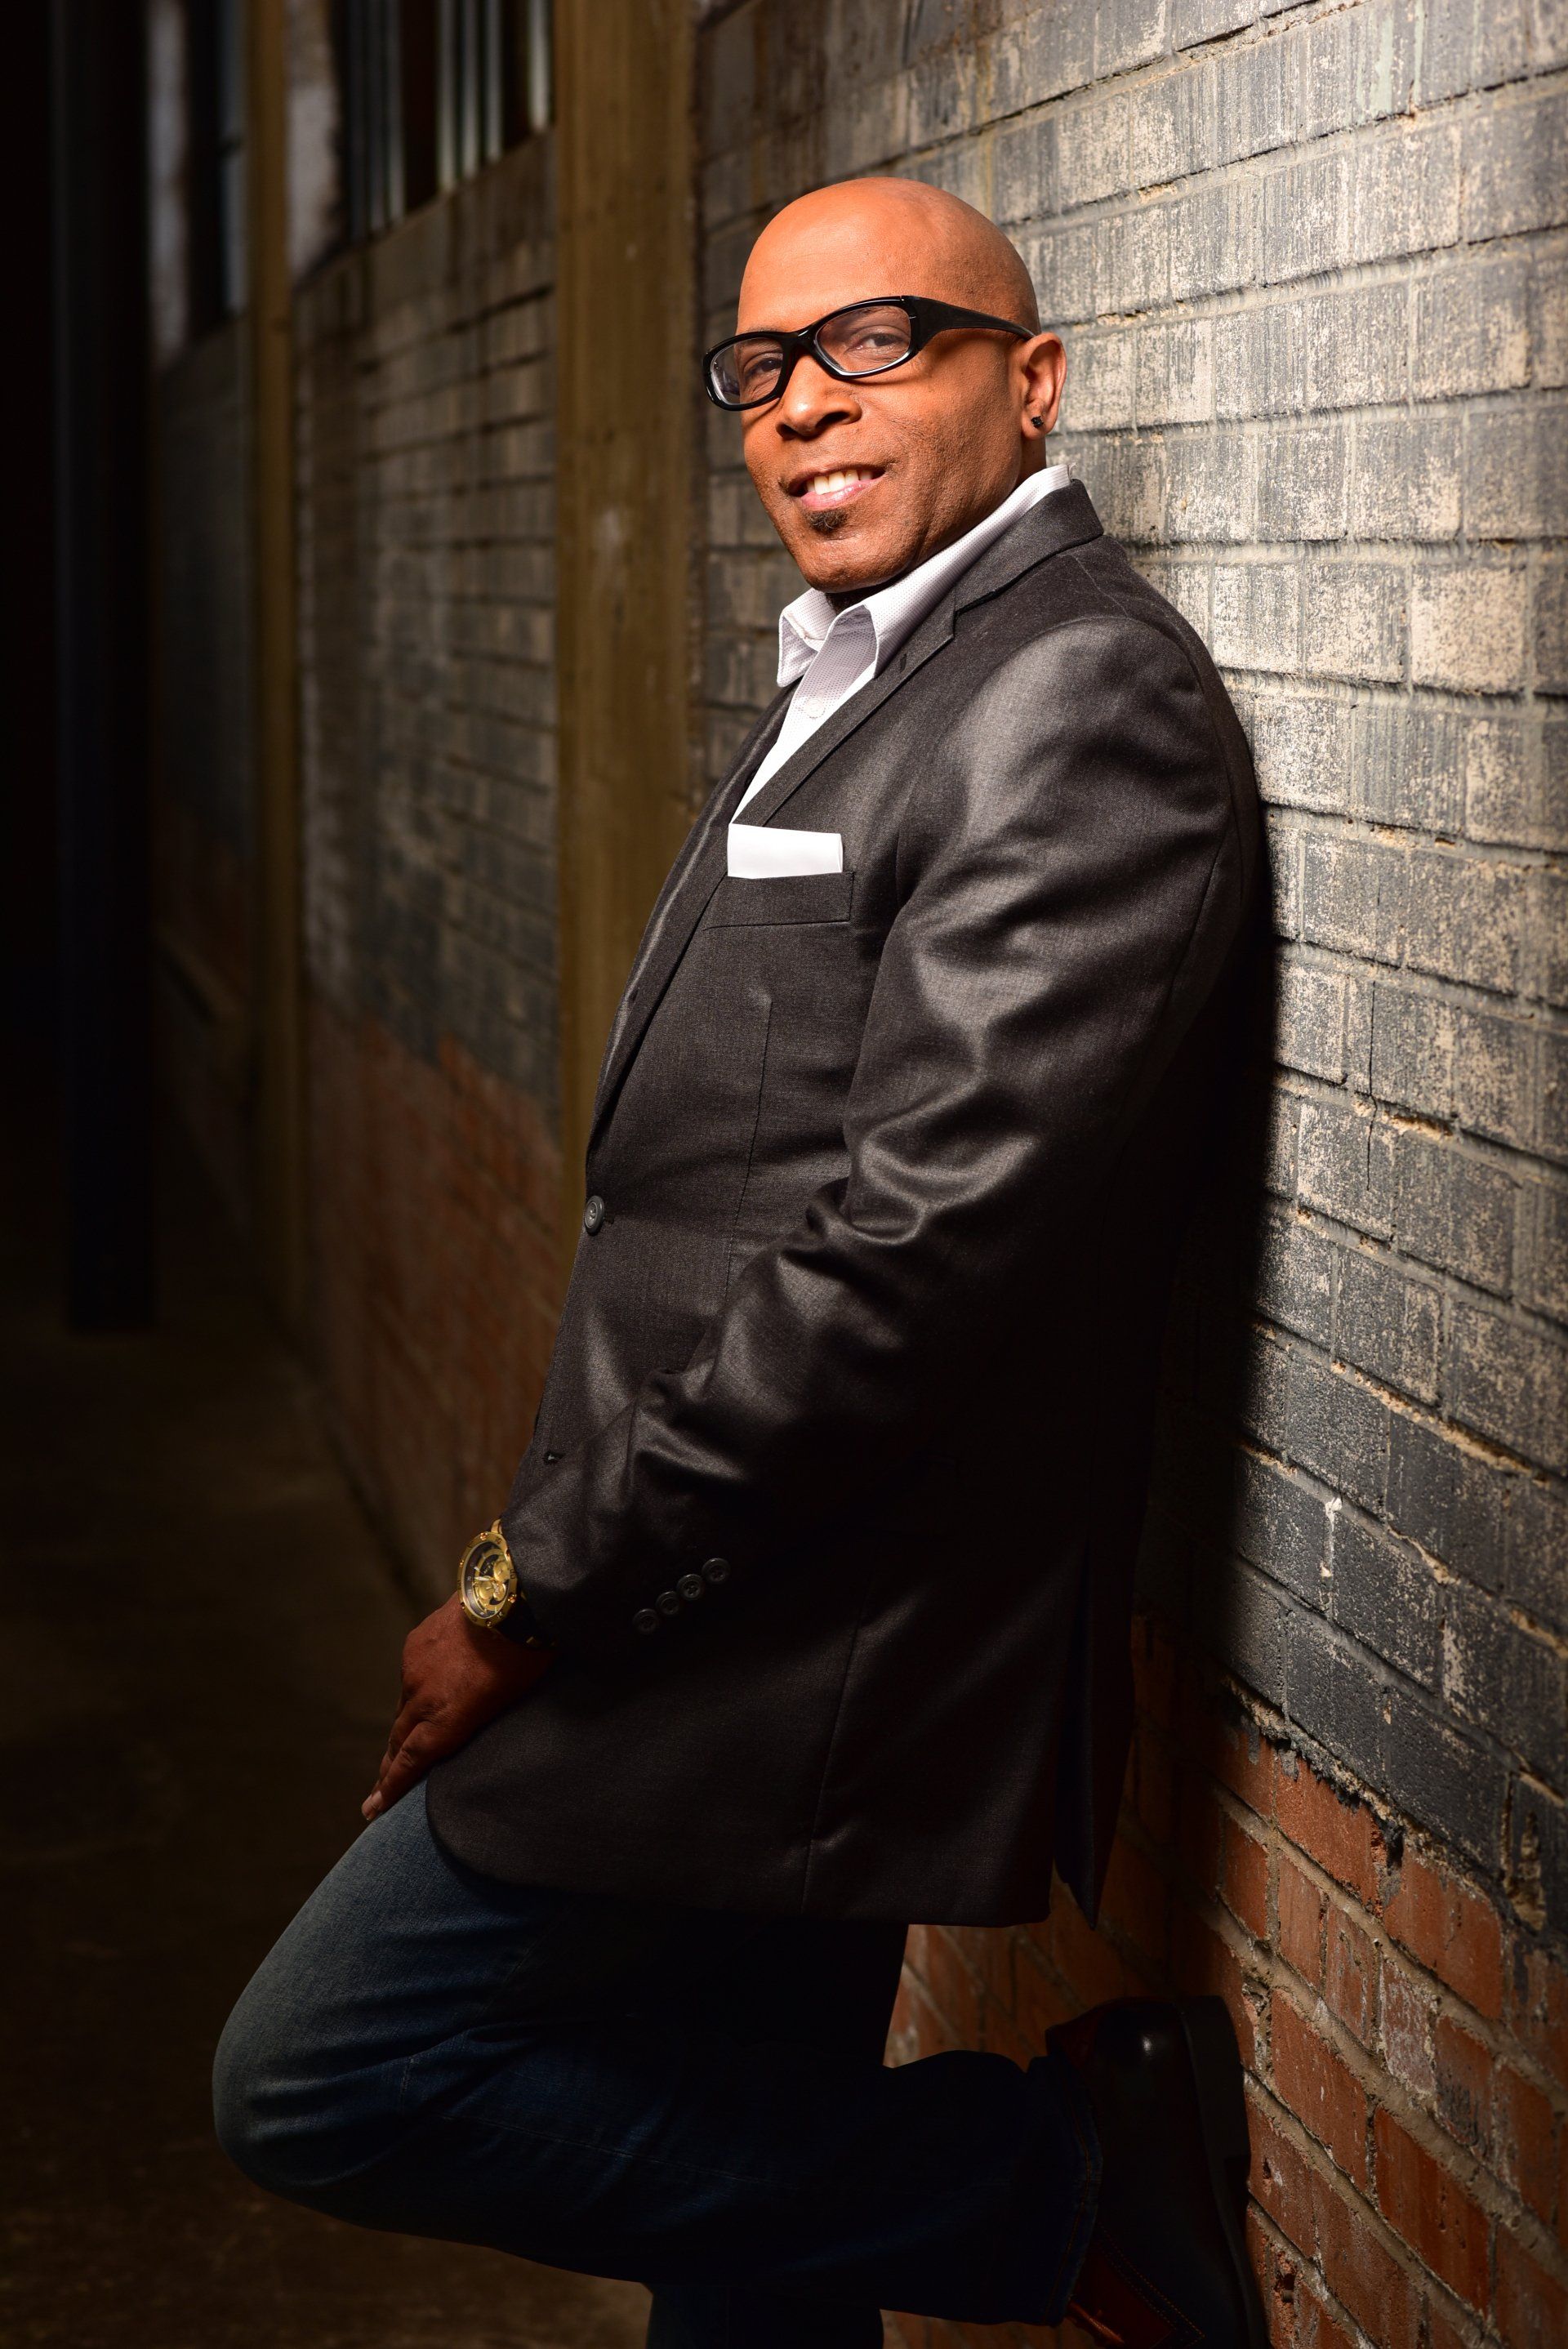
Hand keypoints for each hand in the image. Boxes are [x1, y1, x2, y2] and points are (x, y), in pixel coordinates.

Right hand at [362, 1594, 555, 1821]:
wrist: (514, 1599)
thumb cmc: (525, 1658)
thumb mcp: (506, 1704)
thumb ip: (475, 1722)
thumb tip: (465, 1727)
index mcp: (447, 1719)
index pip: (411, 1761)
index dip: (391, 1785)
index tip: (373, 1807)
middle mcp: (423, 1697)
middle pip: (399, 1739)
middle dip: (389, 1765)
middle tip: (377, 1790)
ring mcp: (415, 1668)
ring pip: (405, 1704)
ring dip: (408, 1722)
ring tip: (407, 1738)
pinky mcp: (415, 1643)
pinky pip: (412, 1673)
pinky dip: (418, 1686)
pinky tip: (428, 1686)